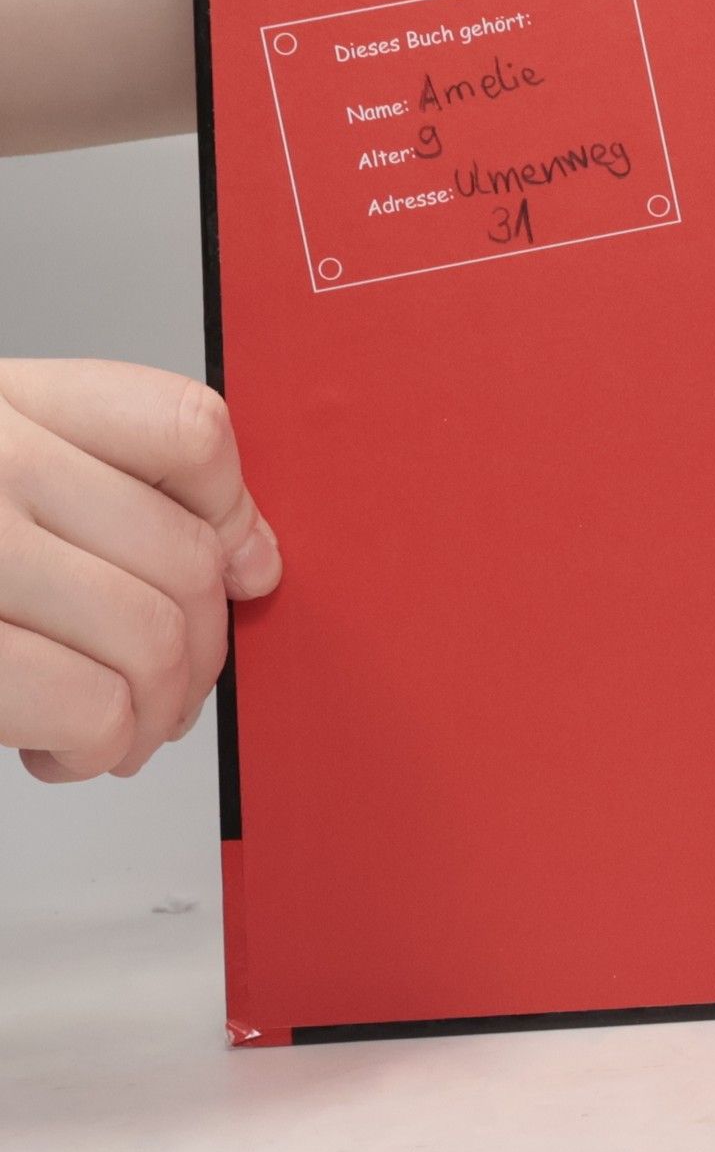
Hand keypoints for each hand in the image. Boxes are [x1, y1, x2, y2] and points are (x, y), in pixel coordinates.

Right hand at [0, 359, 279, 781]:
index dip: (232, 513)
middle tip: (164, 689)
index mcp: (1, 403)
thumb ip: (104, 491)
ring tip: (110, 725)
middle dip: (199, 652)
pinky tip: (59, 748)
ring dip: (153, 710)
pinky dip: (98, 746)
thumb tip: (252, 560)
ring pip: (151, 636)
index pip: (182, 425)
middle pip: (183, 555)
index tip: (233, 571)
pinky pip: (89, 704)